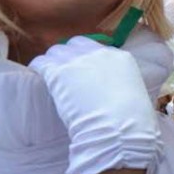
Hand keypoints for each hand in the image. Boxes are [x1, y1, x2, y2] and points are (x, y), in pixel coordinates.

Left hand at [30, 36, 160, 173]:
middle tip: (65, 73)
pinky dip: (38, 68)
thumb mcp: (134, 93)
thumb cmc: (132, 120)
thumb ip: (121, 84)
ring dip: (53, 62)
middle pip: (75, 45)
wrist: (118, 128)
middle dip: (69, 56)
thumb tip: (113, 91)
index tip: (83, 70)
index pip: (97, 49)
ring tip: (50, 76)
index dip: (87, 59)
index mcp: (120, 57)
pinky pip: (41, 63)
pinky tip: (38, 76)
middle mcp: (99, 53)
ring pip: (56, 51)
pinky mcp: (58, 72)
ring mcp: (77, 61)